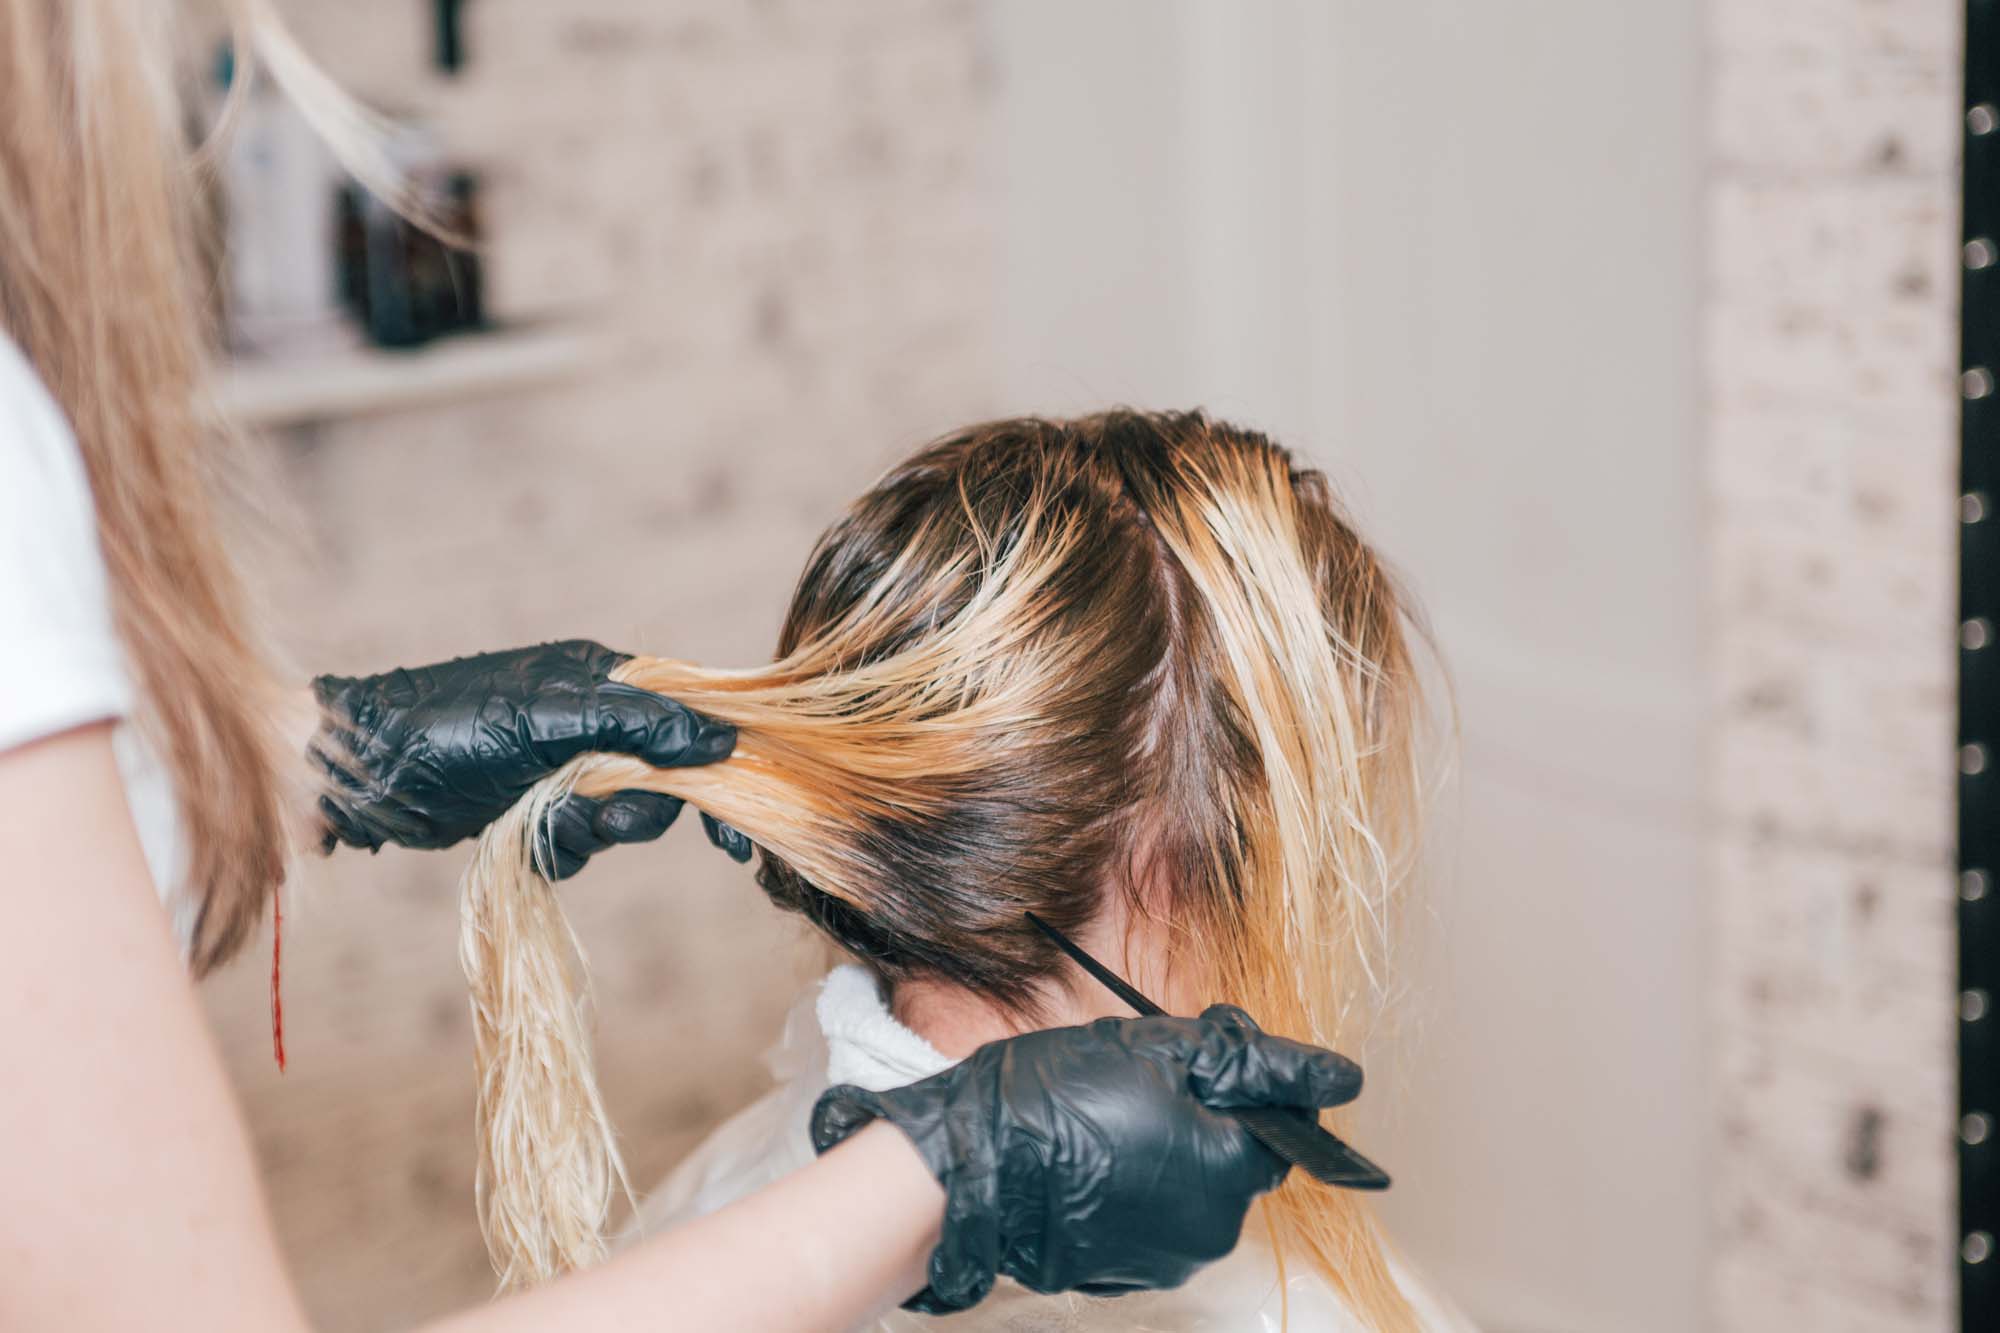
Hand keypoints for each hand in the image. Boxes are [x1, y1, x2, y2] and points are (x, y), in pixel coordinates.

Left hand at [311, 639, 740, 874]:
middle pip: (660, 779)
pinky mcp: (536, 809)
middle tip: (607, 822)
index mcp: (602, 680)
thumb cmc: (449, 724)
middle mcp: (591, 721)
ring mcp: (563, 767)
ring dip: (590, 831)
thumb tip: (716, 741)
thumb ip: (636, 726)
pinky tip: (525, 838)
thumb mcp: (550, 717)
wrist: (366, 773)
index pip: (686, 718)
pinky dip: (559, 849)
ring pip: (619, 817)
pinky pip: (579, 842)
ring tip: (548, 824)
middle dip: (638, 809)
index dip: (716, 769)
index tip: (733, 831)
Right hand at [810, 1004, 1361, 1311]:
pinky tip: (1097, 1153)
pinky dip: (1141, 1184)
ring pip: (1198, 1188)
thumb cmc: (1061, 1098)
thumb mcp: (1162, 1049)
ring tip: (1112, 1115)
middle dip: (1210, 1116)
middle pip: (1240, 1160)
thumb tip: (1340, 1077)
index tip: (1215, 1061)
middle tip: (1148, 1079)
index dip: (1255, 1087)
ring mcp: (1168, 1258)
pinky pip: (1158, 1217)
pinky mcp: (1127, 1271)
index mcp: (1231, 1169)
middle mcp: (1213, 1228)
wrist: (972, 1164)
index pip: (1287, 1128)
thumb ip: (1253, 1062)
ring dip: (1174, 1149)